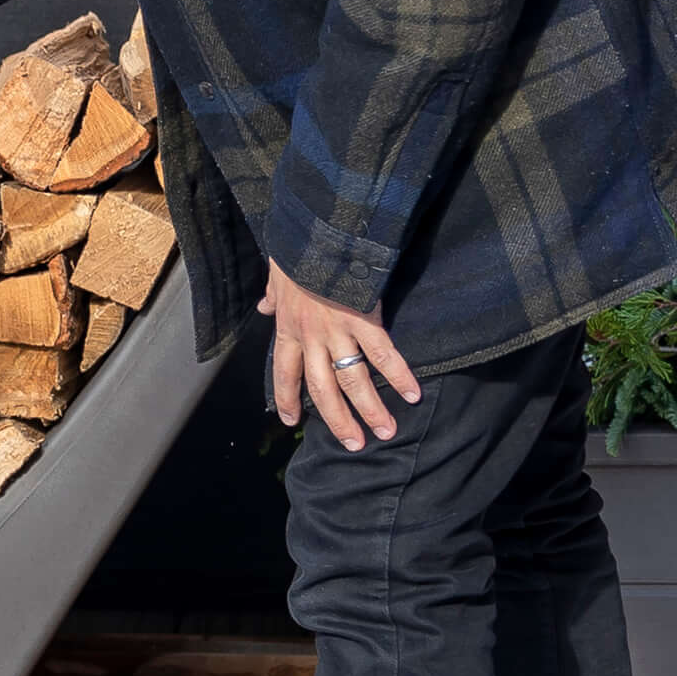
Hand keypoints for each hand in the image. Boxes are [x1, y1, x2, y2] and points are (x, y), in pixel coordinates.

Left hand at [262, 258, 419, 448]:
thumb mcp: (277, 275)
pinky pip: (384, 355)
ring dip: (369, 409)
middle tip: (352, 444)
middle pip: (321, 389)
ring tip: (384, 432)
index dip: (286, 399)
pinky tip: (413, 395)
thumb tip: (264, 306)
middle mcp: (311, 337)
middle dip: (336, 419)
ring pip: (353, 381)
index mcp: (287, 327)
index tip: (290, 422)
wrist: (319, 231)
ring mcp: (338, 331)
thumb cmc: (298, 249)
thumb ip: (273, 296)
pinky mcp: (365, 319)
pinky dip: (400, 376)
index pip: (283, 373)